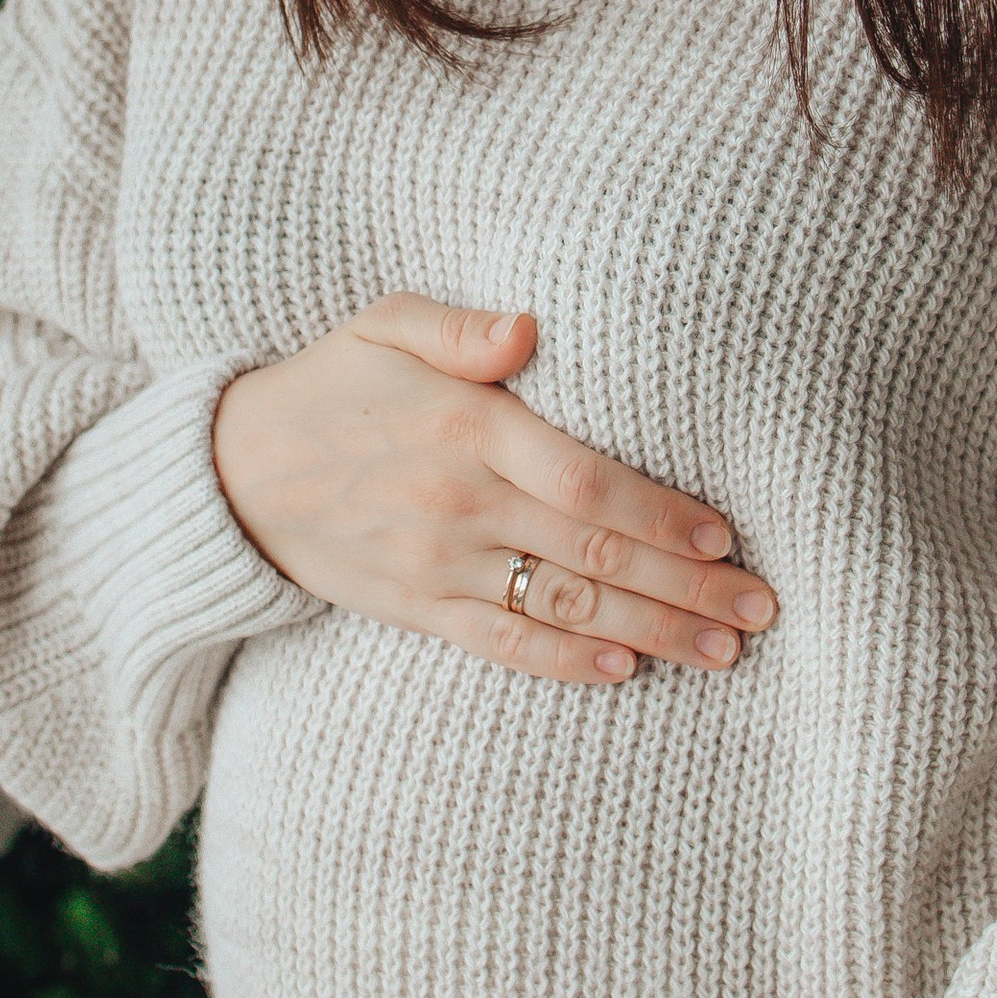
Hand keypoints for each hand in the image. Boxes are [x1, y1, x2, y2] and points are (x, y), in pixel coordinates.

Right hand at [211, 295, 776, 689]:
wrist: (233, 471)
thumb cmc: (333, 382)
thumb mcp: (385, 324)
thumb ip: (462, 327)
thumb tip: (529, 327)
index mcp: (466, 425)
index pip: (585, 479)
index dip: (660, 513)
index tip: (725, 534)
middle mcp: (459, 502)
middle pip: (595, 553)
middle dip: (688, 586)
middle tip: (763, 609)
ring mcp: (438, 563)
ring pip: (563, 606)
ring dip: (652, 634)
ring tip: (724, 652)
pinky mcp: (417, 607)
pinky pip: (501, 643)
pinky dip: (563, 663)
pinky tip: (623, 673)